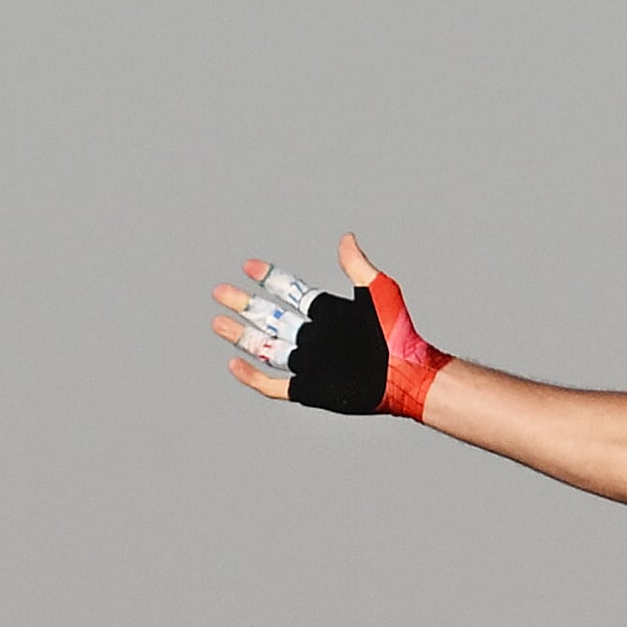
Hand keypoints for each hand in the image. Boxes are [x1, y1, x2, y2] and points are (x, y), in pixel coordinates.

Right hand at [210, 235, 451, 419]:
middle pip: (271, 318)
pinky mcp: (311, 388)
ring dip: (242, 336)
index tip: (248, 266)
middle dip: (245, 305)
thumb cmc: (400, 334)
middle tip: (220, 292)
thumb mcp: (378, 292)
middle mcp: (317, 338)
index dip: (271, 280)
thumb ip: (358, 266)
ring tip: (218, 323)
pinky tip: (234, 364)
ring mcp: (312, 363)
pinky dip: (253, 376)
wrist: (408, 373)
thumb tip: (347, 238)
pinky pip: (274, 385)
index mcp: (330, 314)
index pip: (292, 293)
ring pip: (266, 348)